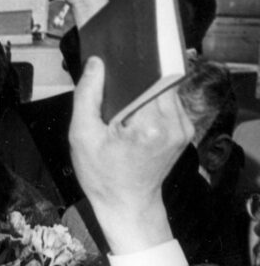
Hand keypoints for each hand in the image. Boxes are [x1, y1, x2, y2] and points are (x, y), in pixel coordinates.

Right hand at [69, 56, 193, 253]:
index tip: (113, 61)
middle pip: (157, 78)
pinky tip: (131, 113)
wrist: (127, 204)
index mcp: (149, 124)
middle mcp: (174, 123)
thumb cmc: (102, 176)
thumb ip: (87, 95)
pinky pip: (167, 101)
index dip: (131, 63)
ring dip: (143, 89)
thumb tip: (96, 63)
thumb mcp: (81, 135)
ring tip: (119, 103)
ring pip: (163, 88)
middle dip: (134, 77)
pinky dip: (150, 101)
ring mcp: (183, 127)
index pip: (147, 74)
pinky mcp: (184, 130)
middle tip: (110, 87)